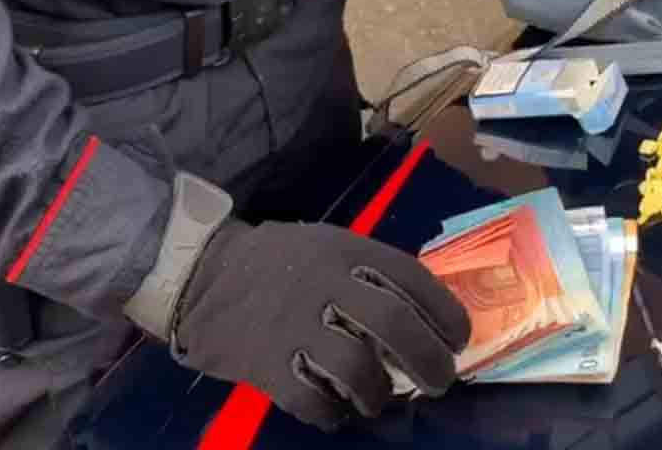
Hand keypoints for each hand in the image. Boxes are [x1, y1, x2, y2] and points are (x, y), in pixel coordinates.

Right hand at [172, 220, 470, 430]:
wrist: (202, 274)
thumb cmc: (278, 262)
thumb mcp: (329, 246)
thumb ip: (371, 274)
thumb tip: (424, 314)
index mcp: (347, 252)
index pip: (413, 280)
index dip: (446, 314)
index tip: (459, 340)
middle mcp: (326, 285)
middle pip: (396, 325)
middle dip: (430, 360)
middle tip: (441, 381)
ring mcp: (295, 325)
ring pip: (358, 369)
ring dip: (381, 394)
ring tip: (382, 400)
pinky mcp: (266, 363)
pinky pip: (313, 401)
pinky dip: (333, 414)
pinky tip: (338, 411)